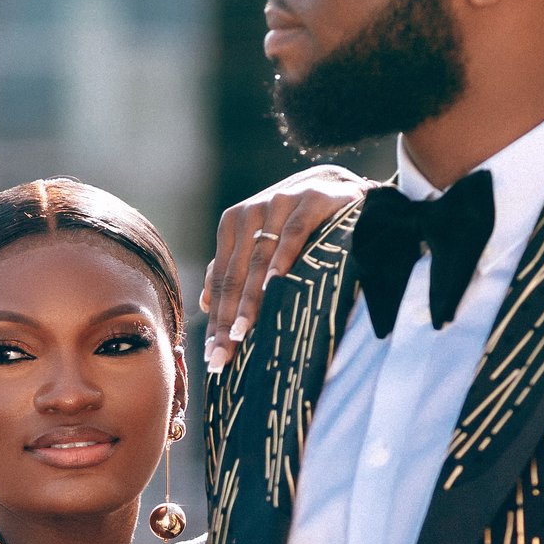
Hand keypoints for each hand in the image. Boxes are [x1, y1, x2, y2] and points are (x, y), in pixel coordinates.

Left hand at [201, 167, 368, 372]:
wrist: (339, 186)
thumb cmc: (295, 221)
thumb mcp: (260, 239)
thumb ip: (233, 265)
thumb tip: (204, 301)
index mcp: (232, 224)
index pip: (220, 279)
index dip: (215, 318)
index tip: (210, 355)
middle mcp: (250, 212)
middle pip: (234, 275)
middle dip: (226, 320)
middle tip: (221, 357)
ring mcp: (279, 204)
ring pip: (259, 260)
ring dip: (250, 300)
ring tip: (242, 334)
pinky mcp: (310, 200)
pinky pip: (293, 235)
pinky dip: (283, 260)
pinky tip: (275, 287)